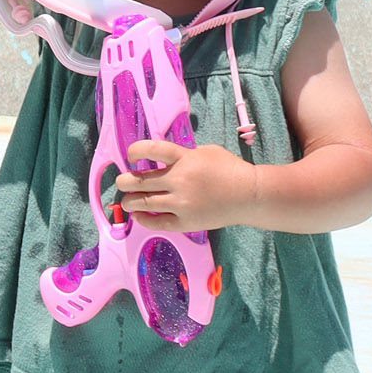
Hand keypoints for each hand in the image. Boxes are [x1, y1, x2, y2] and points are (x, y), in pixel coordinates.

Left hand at [113, 140, 258, 232]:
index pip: (151, 149)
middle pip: (139, 181)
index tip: (130, 155)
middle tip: (122, 182)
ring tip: (127, 201)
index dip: (134, 150)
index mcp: (184, 158)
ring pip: (143, 203)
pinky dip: (144, 219)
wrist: (249, 195)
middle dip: (124, 182)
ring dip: (129, 202)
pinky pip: (158, 223)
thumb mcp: (205, 150)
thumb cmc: (229, 169)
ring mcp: (182, 203)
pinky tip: (139, 216)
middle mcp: (179, 180)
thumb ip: (183, 153)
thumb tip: (162, 158)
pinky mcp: (187, 221)